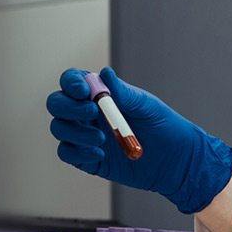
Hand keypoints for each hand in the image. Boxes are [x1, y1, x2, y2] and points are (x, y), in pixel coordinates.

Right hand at [46, 67, 231, 213]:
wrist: (174, 158)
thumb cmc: (162, 125)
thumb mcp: (145, 105)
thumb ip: (123, 92)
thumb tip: (105, 73)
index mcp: (102, 94)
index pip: (73, 81)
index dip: (71, 83)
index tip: (84, 91)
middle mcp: (88, 112)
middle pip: (58, 103)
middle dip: (68, 107)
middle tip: (92, 114)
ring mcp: (85, 134)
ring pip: (59, 128)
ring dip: (75, 132)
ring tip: (103, 139)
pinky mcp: (86, 157)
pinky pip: (67, 152)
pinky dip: (78, 151)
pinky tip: (100, 154)